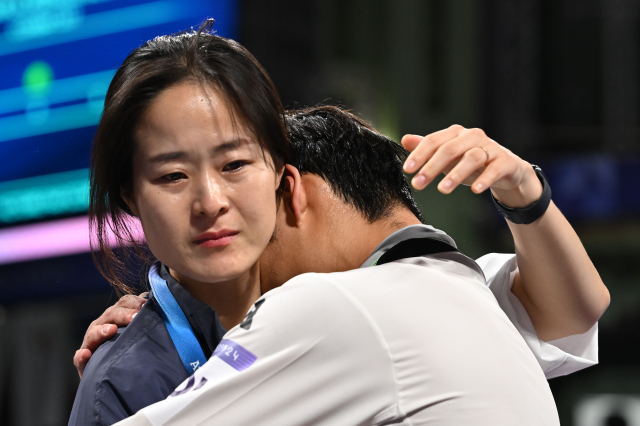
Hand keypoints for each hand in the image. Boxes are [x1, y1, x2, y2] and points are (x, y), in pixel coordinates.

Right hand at [73, 293, 146, 377]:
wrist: (116, 376)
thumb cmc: (132, 349)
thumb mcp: (141, 331)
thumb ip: (148, 318)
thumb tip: (160, 305)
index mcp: (118, 316)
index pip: (125, 303)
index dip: (135, 302)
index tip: (145, 305)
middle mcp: (104, 324)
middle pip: (112, 313)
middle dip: (123, 314)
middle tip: (135, 317)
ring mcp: (92, 341)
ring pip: (94, 332)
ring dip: (102, 330)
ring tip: (111, 330)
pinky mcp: (84, 361)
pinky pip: (79, 357)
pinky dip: (81, 356)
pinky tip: (86, 354)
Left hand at [402, 125, 541, 207]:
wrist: (505, 169)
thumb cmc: (471, 162)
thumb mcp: (447, 157)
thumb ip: (427, 149)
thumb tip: (404, 140)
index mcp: (456, 134)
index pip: (433, 141)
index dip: (419, 155)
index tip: (407, 170)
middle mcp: (473, 136)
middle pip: (450, 149)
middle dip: (431, 167)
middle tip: (418, 184)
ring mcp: (491, 148)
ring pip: (472, 158)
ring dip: (455, 174)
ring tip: (442, 190)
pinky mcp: (505, 161)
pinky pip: (494, 169)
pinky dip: (484, 179)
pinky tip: (475, 190)